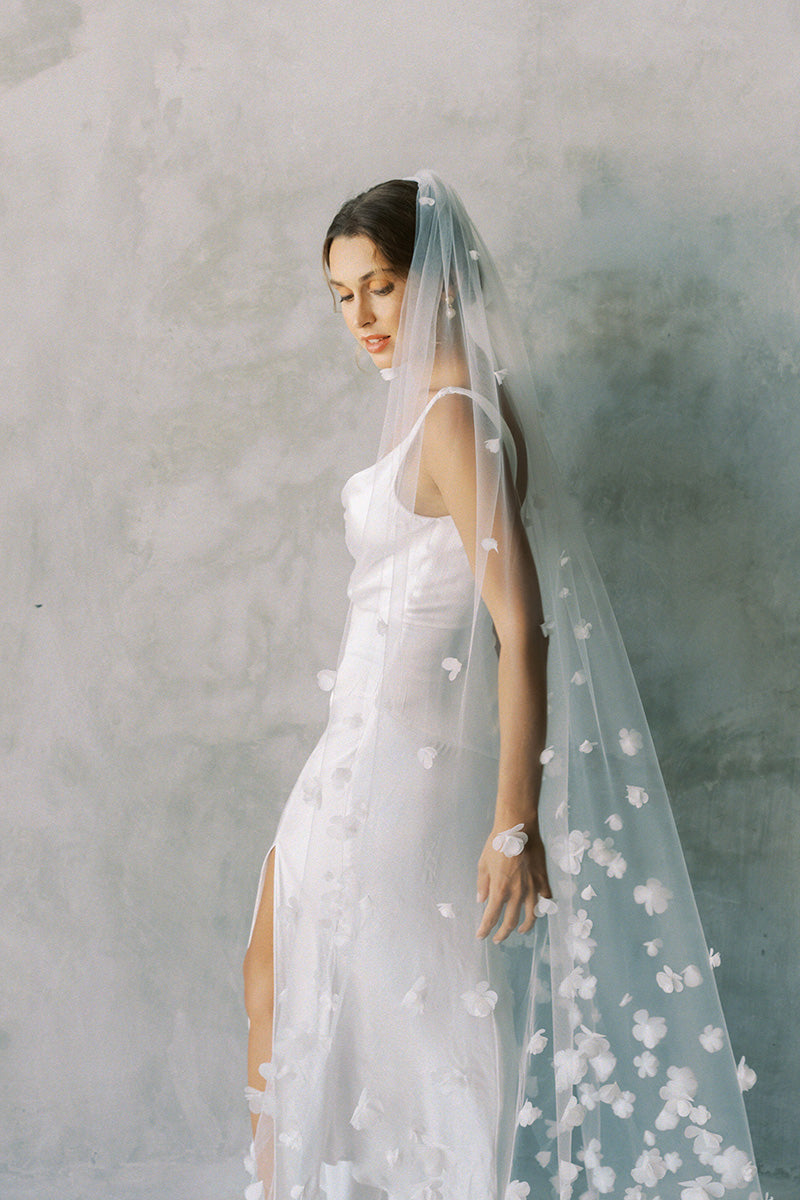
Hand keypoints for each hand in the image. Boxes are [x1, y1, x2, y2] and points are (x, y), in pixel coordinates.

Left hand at [476, 821, 551, 942]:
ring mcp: (532, 887)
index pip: (491, 917)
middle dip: (502, 933)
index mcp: (500, 890)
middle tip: (498, 938)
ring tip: (520, 931)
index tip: (481, 936)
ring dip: (525, 926)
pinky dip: (542, 905)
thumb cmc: (497, 843)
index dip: (485, 929)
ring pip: (531, 915)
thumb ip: (483, 884)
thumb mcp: (483, 864)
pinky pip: (544, 898)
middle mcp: (517, 893)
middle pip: (510, 921)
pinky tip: (539, 907)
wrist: (518, 827)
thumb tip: (481, 899)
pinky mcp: (543, 879)